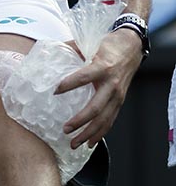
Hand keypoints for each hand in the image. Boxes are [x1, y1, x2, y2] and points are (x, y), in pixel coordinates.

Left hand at [55, 28, 142, 148]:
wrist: (132, 47)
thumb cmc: (110, 44)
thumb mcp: (92, 42)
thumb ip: (73, 48)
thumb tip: (52, 51)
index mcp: (103, 66)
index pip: (83, 77)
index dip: (69, 84)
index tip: (55, 91)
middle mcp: (111, 84)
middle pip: (95, 107)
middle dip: (80, 121)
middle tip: (65, 129)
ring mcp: (118, 95)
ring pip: (104, 119)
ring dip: (88, 133)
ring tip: (74, 143)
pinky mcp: (120, 101)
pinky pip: (110, 120)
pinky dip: (100, 133)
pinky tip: (90, 142)